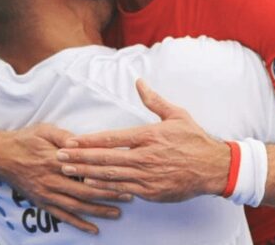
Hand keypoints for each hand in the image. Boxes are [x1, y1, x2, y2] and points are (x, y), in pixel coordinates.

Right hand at [0, 123, 129, 234]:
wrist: (0, 157)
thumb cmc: (24, 140)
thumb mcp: (44, 130)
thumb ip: (64, 136)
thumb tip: (83, 142)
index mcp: (55, 160)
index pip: (85, 170)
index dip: (105, 174)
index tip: (123, 174)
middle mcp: (52, 180)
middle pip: (85, 190)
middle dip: (108, 194)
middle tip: (129, 196)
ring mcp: (47, 194)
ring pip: (77, 206)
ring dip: (98, 211)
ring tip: (117, 213)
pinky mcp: (42, 202)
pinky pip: (62, 216)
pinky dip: (78, 224)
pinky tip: (93, 229)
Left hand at [57, 80, 230, 201]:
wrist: (215, 167)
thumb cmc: (195, 140)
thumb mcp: (176, 115)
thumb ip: (154, 100)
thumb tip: (139, 82)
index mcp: (149, 136)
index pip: (112, 138)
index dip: (88, 141)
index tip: (70, 141)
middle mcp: (145, 156)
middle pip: (105, 158)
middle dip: (79, 157)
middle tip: (59, 157)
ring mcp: (148, 176)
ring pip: (110, 175)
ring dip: (86, 173)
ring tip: (67, 170)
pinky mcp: (152, 191)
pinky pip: (123, 189)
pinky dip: (104, 187)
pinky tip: (90, 185)